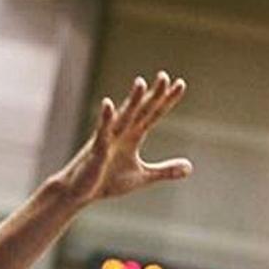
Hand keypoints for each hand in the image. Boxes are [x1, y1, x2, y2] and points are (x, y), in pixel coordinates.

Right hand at [55, 71, 192, 203]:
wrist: (79, 192)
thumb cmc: (107, 181)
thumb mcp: (142, 177)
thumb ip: (165, 170)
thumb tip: (190, 168)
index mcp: (133, 136)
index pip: (154, 114)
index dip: (167, 100)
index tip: (181, 84)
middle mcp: (122, 132)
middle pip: (141, 109)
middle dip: (153, 94)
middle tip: (164, 76)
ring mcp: (108, 139)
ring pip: (122, 116)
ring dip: (131, 101)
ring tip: (140, 83)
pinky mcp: (96, 149)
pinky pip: (101, 132)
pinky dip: (105, 118)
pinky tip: (108, 104)